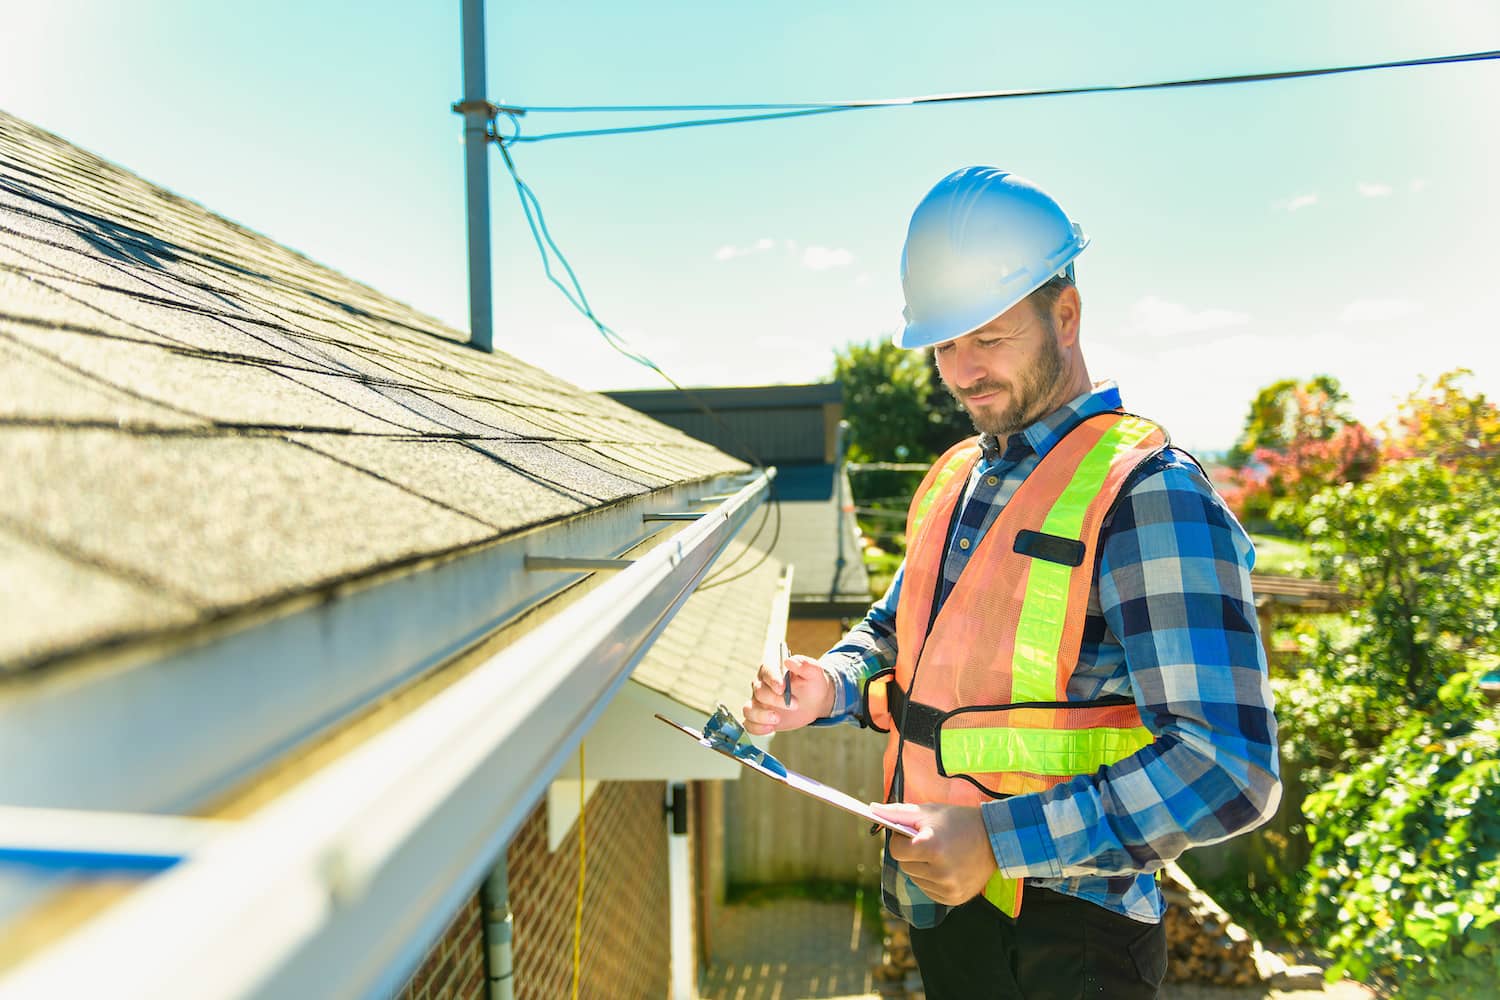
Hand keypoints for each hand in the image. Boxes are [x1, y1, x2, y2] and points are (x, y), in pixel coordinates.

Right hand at [741, 653, 833, 734]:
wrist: (814, 701)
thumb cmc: (812, 683)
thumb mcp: (815, 672)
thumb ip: (805, 664)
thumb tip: (790, 661)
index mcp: (773, 670)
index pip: (767, 670)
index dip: (772, 679)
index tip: (782, 687)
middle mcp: (762, 685)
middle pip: (759, 691)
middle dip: (775, 700)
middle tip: (795, 704)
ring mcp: (759, 703)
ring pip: (749, 709)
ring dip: (760, 715)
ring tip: (777, 719)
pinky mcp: (760, 718)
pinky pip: (749, 724)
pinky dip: (756, 728)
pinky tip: (770, 728)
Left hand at [868, 802, 997, 904]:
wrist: (995, 838)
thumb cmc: (957, 820)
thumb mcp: (928, 811)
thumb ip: (898, 813)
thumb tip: (871, 809)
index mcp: (932, 847)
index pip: (896, 851)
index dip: (901, 841)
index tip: (912, 834)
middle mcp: (940, 872)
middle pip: (905, 866)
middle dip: (911, 855)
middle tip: (929, 842)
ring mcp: (948, 888)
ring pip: (916, 879)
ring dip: (921, 868)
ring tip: (941, 854)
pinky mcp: (954, 898)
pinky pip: (929, 891)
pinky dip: (932, 880)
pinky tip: (947, 867)